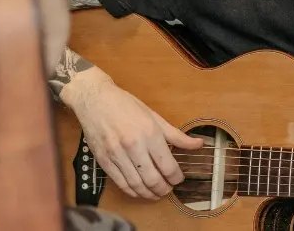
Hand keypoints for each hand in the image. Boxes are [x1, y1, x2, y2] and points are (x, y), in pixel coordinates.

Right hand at [60, 69, 203, 199]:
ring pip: (136, 185)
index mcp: (149, 133)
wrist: (94, 99)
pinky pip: (121, 183)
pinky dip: (132, 191)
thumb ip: (176, 135)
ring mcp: (116, 155)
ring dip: (149, 194)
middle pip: (153, 179)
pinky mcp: (103, 161)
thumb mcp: (154, 116)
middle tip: (169, 189)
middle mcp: (133, 146)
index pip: (168, 166)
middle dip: (164, 189)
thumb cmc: (125, 105)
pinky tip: (140, 191)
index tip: (179, 179)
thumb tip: (199, 144)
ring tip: (156, 194)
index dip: (176, 177)